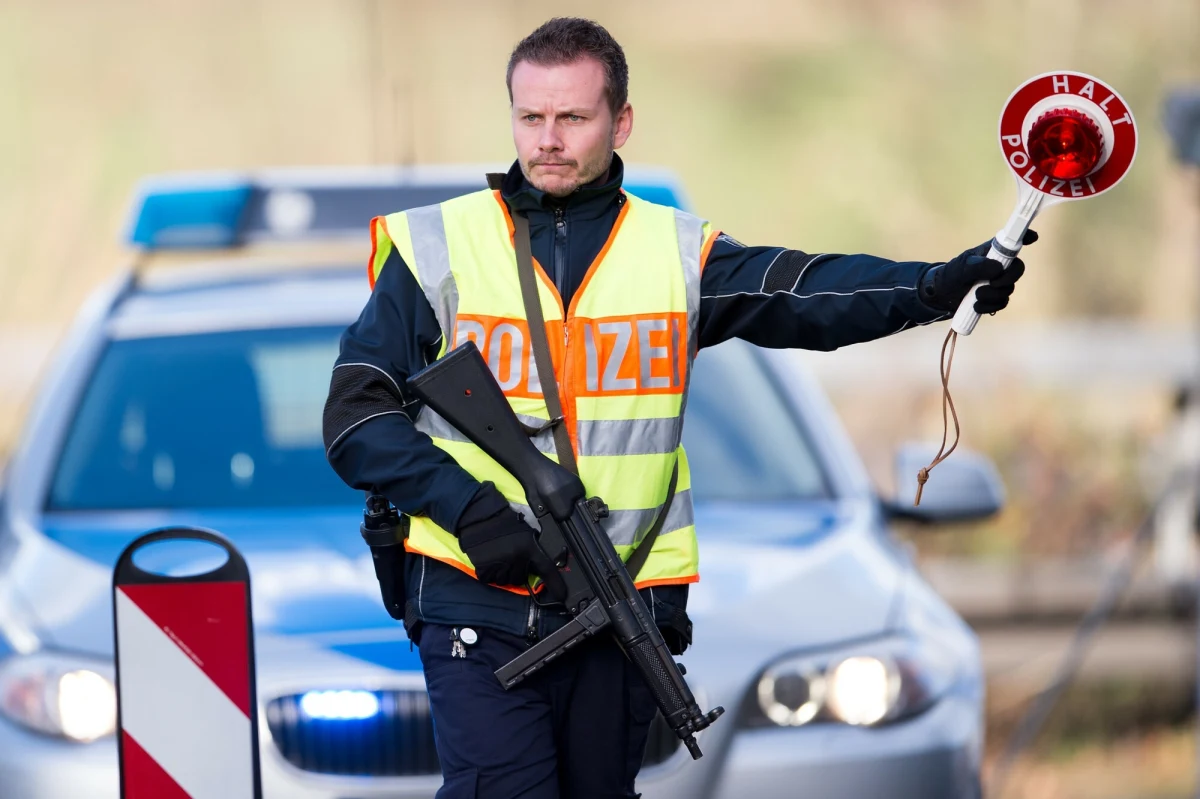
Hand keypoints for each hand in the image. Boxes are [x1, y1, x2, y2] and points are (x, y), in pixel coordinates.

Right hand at [457, 483, 566, 600]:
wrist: (480, 517)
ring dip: (502, 574)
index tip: (562, 595)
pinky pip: (489, 580)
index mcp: (529, 548)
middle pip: (520, 579)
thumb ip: (532, 548)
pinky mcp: (484, 569)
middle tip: (509, 558)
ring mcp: (500, 565)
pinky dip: (488, 573)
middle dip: (516, 571)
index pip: (546, 569)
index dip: (555, 584)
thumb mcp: (525, 531)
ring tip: (497, 558)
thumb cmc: (503, 522)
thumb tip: (537, 562)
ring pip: (504, 581)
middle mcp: (517, 559)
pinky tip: (489, 560)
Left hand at [919, 229, 1037, 313]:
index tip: (1033, 237)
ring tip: (975, 295)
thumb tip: (998, 269)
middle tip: (993, 283)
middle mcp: (999, 265)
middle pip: (1018, 269)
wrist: (941, 296)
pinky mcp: (995, 297)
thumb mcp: (962, 267)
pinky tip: (976, 306)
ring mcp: (998, 282)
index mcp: (992, 252)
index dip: (1025, 236)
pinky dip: (990, 306)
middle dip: (1008, 278)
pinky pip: (1002, 303)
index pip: (1012, 241)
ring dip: (993, 295)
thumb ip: (979, 266)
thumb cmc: (951, 275)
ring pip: (1009, 289)